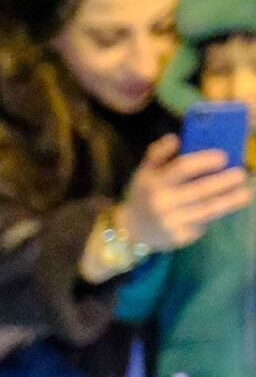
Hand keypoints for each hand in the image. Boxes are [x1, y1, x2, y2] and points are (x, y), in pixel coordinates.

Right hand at [118, 134, 251, 252]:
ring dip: (229, 201)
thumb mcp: (144, 173)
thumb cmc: (144, 195)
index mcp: (154, 183)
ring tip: (245, 194)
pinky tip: (224, 208)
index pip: (182, 169)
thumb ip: (158, 154)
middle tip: (241, 174)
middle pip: (200, 190)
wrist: (132, 231)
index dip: (204, 162)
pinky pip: (202, 224)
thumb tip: (175, 138)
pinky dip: (215, 215)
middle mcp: (162, 203)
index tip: (223, 157)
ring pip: (207, 210)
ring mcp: (171, 222)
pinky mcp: (179, 237)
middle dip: (223, 182)